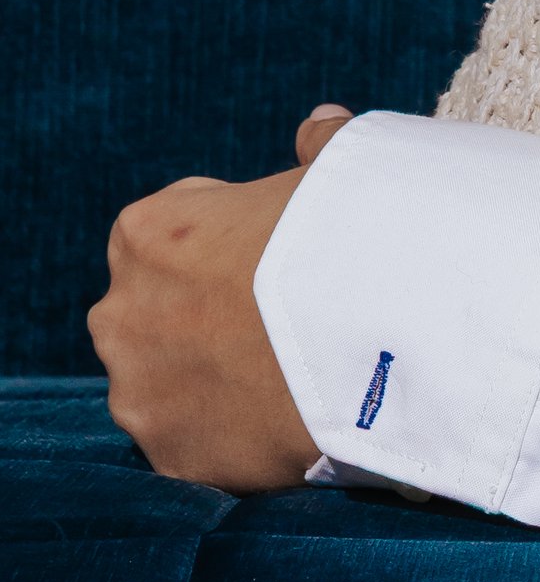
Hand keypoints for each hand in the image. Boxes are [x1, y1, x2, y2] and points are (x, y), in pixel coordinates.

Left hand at [88, 105, 354, 489]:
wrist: (378, 336)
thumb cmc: (351, 236)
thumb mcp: (335, 169)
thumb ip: (315, 145)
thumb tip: (318, 124)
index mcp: (146, 233)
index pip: (170, 231)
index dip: (230, 242)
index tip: (276, 257)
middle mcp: (120, 313)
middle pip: (155, 310)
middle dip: (201, 314)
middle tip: (277, 320)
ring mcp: (139, 393)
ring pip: (164, 382)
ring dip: (206, 378)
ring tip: (281, 375)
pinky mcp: (171, 456)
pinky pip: (193, 441)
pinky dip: (227, 434)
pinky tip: (278, 417)